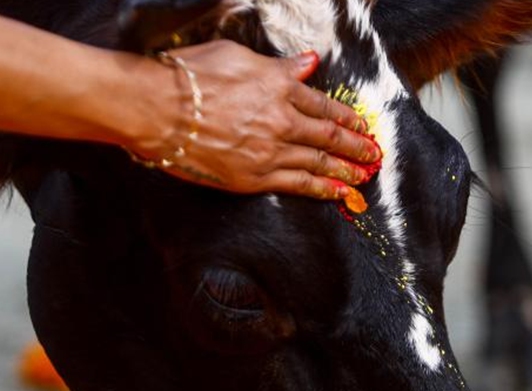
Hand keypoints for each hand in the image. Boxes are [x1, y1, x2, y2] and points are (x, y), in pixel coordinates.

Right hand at [125, 41, 382, 199]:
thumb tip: (307, 64)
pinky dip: (322, 189)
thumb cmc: (188, 77)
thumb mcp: (237, 56)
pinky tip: (340, 193)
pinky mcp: (254, 178)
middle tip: (374, 153)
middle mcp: (281, 119)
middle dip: (355, 146)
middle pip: (328, 136)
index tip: (361, 124)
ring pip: (318, 162)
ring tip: (364, 176)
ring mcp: (270, 151)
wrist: (158, 109)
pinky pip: (297, 185)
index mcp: (278, 86)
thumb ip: (278, 66)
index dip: (345, 117)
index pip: (322, 105)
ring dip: (346, 170)